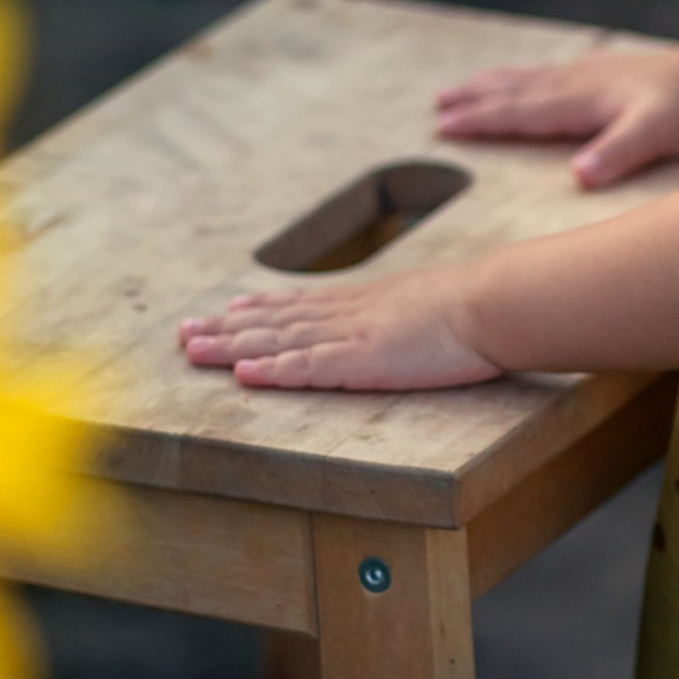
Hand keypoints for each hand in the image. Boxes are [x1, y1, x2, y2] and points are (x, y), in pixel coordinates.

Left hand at [178, 261, 504, 392]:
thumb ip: (413, 314)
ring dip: (231, 347)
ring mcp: (351, 337)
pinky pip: (306, 368)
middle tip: (184, 332)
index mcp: (365, 303)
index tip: (227, 309)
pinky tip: (242, 375)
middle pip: (275, 321)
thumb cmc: (479, 307)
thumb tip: (417, 320)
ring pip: (277, 342)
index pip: (301, 304)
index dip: (260, 308)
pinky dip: (271, 371)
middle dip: (227, 328)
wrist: (493, 303)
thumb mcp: (436, 304)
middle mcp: (348, 314)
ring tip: (192, 350)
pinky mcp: (361, 362)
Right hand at [433, 44, 678, 186]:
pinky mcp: (607, 73)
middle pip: (516, 92)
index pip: (521, 112)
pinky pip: (552, 74)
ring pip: (529, 79)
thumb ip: (616, 154)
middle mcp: (578, 83)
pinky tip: (528, 77)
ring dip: (494, 85)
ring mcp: (591, 75)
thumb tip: (578, 175)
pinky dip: (527, 78)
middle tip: (438, 106)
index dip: (482, 121)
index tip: (444, 127)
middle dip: (475, 100)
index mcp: (582, 101)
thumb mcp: (654, 135)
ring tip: (460, 88)